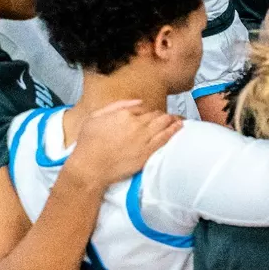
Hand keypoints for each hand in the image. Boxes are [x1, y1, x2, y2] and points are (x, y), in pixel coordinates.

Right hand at [65, 99, 181, 191]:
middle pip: (156, 116)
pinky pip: (165, 138)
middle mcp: (137, 124)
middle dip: (162, 116)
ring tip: (178, 120)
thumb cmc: (89, 144)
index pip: (143, 109)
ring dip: (172, 120)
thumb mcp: (96, 116)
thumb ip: (116, 106)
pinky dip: (174, 131)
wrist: (90, 167)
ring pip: (163, 125)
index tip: (151, 114)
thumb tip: (137, 102)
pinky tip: (179, 127)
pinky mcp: (147, 152)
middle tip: (168, 117)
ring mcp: (144, 139)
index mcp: (124, 114)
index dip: (149, 112)